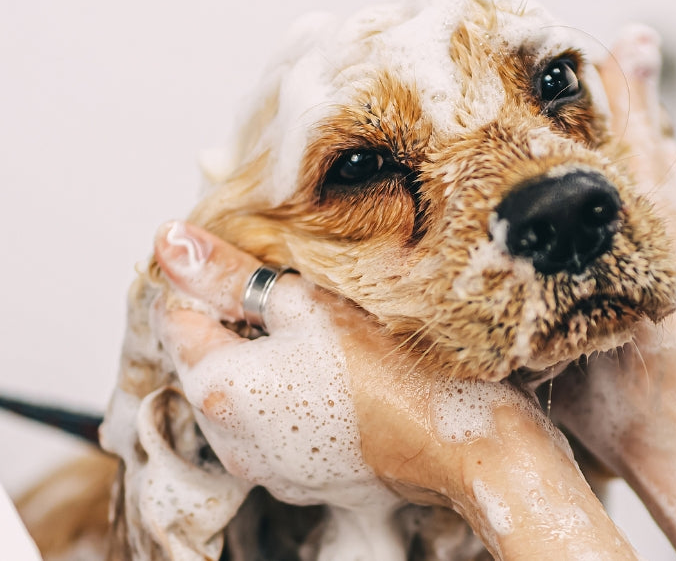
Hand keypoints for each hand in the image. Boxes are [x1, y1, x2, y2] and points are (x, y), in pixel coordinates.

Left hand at [153, 221, 640, 558]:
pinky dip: (296, 399)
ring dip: (271, 361)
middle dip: (244, 324)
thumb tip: (172, 243)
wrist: (457, 444)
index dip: (213, 282)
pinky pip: (278, 427)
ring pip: (246, 393)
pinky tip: (342, 378)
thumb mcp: (306, 301)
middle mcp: (229, 437)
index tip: (258, 271)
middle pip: (212, 358)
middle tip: (301, 299)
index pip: (176, 316)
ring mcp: (266, 465)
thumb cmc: (393, 371)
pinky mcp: (302, 478)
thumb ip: (230, 273)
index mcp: (219, 388)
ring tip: (326, 338)